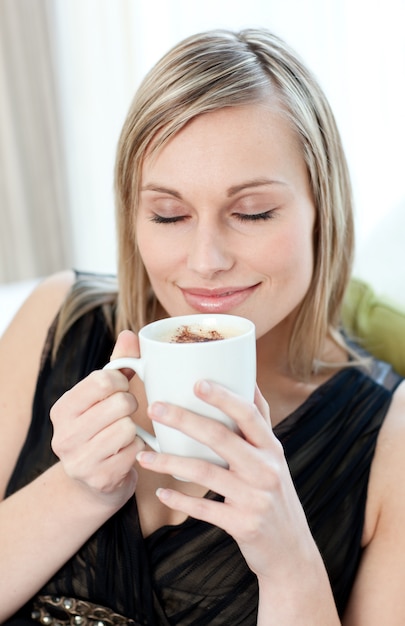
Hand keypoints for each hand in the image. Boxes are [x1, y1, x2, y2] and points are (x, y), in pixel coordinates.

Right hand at [50, 330, 145, 509]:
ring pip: (128, 428)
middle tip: (125, 413)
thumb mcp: (103, 396)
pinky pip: (135, 451)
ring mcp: (79, 461)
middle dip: (131, 405)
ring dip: (135, 430)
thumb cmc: (102, 428)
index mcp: (62, 409)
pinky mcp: (99, 480)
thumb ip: (118, 363)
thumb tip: (129, 334)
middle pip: (120, 403)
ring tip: (126, 433)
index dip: (121, 381)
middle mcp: (63, 436)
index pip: (102, 380)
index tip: (122, 389)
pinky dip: (138, 450)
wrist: (94, 482)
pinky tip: (127, 452)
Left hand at [136, 381, 316, 582]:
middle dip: (184, 420)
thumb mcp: (274, 456)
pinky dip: (180, 501)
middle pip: (220, 437)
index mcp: (272, 448)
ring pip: (205, 473)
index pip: (248, 414)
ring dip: (170, 463)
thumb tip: (247, 378)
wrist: (291, 549)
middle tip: (155, 408)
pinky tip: (161, 493)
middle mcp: (266, 469)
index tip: (197, 382)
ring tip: (143, 457)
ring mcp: (255, 498)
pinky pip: (204, 509)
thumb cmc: (275, 493)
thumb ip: (259, 421)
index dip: (223, 397)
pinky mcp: (243, 525)